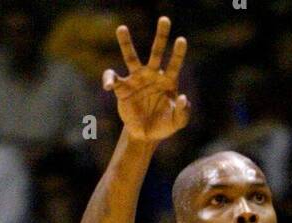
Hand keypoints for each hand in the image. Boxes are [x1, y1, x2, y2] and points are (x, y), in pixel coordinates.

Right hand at [103, 16, 189, 143]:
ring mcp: (136, 79)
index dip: (178, 53)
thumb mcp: (176, 122)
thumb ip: (183, 113)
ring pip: (131, 57)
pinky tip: (108, 85)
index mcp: (167, 81)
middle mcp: (152, 75)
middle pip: (156, 52)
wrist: (146, 135)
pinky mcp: (122, 88)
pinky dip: (109, 79)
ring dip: (126, 43)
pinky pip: (113, 79)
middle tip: (165, 19)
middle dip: (161, 36)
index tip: (181, 40)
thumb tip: (183, 98)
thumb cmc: (164, 125)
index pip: (174, 65)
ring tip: (122, 28)